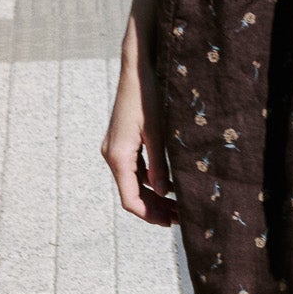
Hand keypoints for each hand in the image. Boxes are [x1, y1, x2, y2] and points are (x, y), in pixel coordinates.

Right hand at [102, 36, 177, 226]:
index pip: (130, 199)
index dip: (149, 214)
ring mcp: (115, 149)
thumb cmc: (148, 97)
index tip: (171, 222)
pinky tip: (168, 187)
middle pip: (131, 194)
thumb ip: (159, 165)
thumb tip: (163, 193)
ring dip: (153, 196)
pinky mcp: (122, 143)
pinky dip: (149, 182)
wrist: (136, 70)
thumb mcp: (157, 132)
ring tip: (177, 207)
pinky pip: (134, 170)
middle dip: (154, 208)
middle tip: (180, 218)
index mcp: (118, 156)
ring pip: (133, 183)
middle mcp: (112, 155)